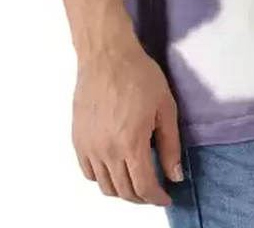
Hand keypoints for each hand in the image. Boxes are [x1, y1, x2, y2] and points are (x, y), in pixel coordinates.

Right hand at [72, 40, 182, 205]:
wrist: (107, 56)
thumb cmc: (139, 76)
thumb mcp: (165, 108)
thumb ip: (170, 146)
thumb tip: (175, 176)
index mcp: (131, 144)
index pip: (144, 187)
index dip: (157, 197)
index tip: (167, 196)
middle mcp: (107, 151)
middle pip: (124, 191)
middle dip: (142, 197)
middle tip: (154, 189)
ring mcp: (89, 147)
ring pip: (105, 186)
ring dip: (122, 190)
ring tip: (136, 180)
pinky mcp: (78, 140)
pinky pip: (88, 173)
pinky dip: (103, 178)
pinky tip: (114, 168)